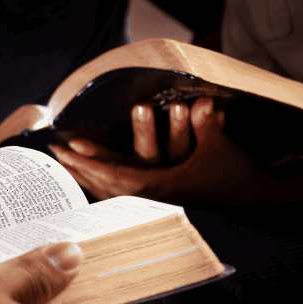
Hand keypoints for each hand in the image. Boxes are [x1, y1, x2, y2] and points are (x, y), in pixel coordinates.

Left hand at [51, 99, 275, 205]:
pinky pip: (117, 194)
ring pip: (108, 193)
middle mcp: (152, 197)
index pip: (116, 176)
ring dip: (83, 176)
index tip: (68, 149)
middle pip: (104, 185)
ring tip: (60, 162)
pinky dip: (97, 184)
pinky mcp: (154, 199)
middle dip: (77, 168)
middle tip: (53, 150)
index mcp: (162, 186)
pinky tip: (83, 177)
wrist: (249, 195)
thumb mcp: (219, 146)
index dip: (90, 163)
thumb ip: (207, 125)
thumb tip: (202, 102)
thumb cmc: (232, 170)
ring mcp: (152, 201)